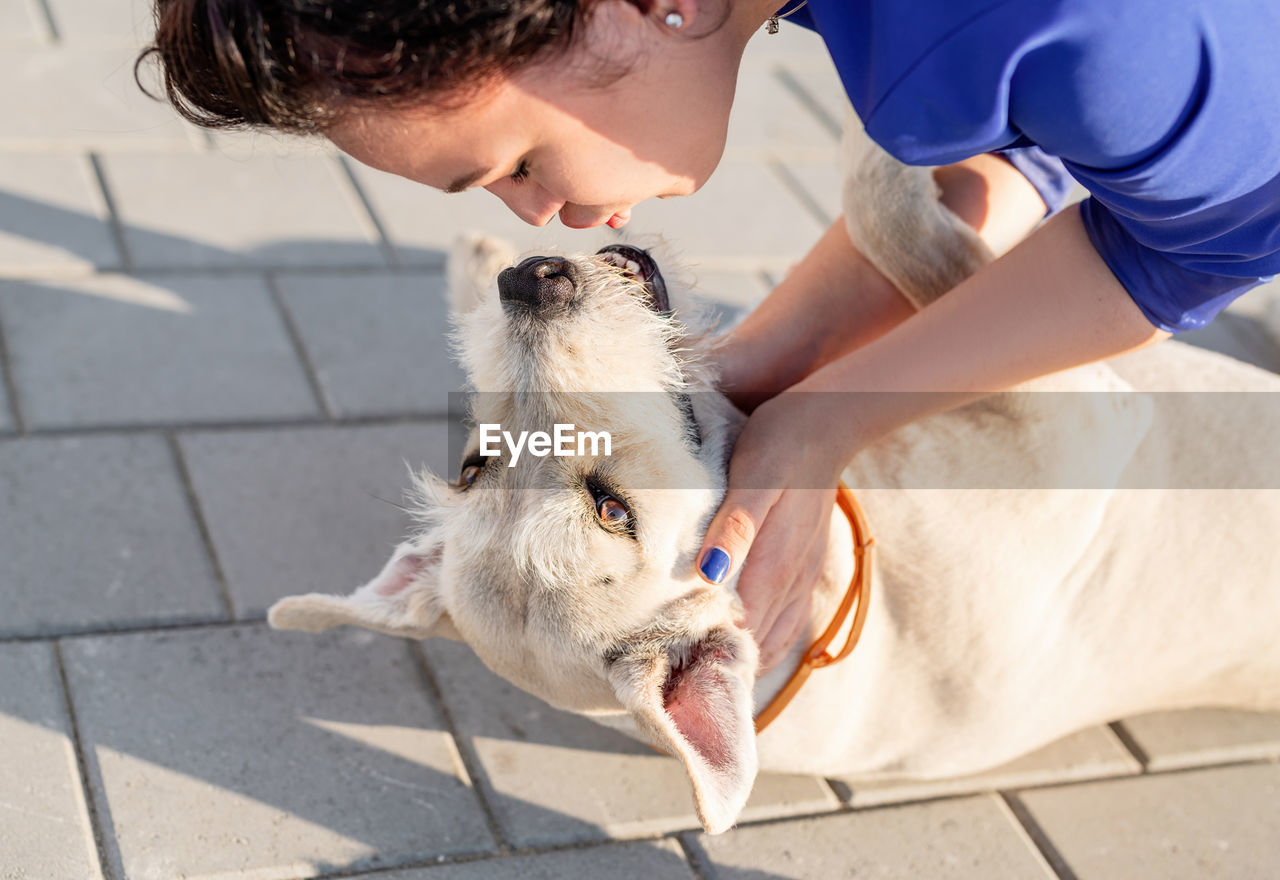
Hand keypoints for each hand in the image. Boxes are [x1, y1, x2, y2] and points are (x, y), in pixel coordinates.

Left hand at [696, 392, 847, 670]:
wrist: (828, 422)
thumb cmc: (782, 445)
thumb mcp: (754, 477)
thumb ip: (734, 528)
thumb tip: (707, 575)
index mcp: (775, 567)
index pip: (739, 635)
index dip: (705, 658)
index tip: (668, 675)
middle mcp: (793, 584)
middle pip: (755, 649)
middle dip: (717, 668)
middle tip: (672, 685)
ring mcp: (803, 579)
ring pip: (774, 643)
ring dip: (740, 659)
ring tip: (698, 673)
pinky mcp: (805, 570)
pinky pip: (786, 625)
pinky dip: (761, 642)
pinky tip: (737, 641)